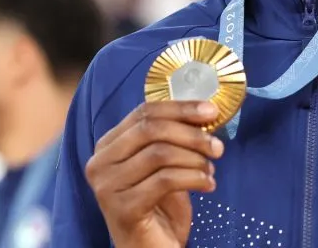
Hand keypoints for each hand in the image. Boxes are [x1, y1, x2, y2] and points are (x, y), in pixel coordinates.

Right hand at [85, 101, 224, 247]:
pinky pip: (165, 180)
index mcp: (108, 146)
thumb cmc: (159, 207)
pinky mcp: (122, 208)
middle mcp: (99, 163)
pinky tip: (208, 185)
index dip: (180, 108)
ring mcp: (107, 186)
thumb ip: (172, 138)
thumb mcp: (164, 166)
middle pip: (150, 130)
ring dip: (194, 159)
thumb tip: (204, 111)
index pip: (144, 113)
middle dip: (191, 134)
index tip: (211, 111)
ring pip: (160, 154)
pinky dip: (193, 178)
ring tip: (211, 170)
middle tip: (217, 146)